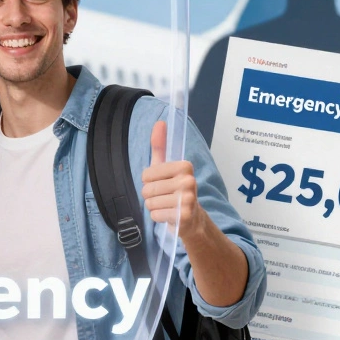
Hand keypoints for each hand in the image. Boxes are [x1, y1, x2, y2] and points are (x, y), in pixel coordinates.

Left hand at [141, 120, 206, 237]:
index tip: (162, 182)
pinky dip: (158, 217)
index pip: (146, 175)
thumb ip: (160, 146)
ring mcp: (187, 199)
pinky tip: (169, 215)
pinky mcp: (183, 216)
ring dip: (154, 206)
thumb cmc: (175, 189)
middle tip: (164, 196)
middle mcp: (188, 181)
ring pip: (150, 203)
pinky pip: (155, 215)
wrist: (192, 217)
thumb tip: (160, 122)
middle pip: (147, 190)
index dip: (149, 181)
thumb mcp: (167, 167)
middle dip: (151, 195)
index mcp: (184, 166)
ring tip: (166, 205)